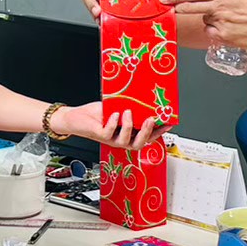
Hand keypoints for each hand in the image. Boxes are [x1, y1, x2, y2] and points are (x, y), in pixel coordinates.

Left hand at [51, 102, 170, 150]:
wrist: (78, 117)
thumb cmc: (99, 114)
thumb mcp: (119, 108)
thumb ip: (131, 108)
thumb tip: (145, 101)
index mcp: (129, 133)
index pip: (148, 136)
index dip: (159, 132)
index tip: (168, 123)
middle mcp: (122, 139)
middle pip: (139, 144)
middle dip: (146, 133)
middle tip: (151, 120)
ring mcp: (111, 139)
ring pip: (125, 141)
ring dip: (128, 126)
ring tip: (128, 112)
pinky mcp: (100, 136)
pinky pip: (109, 133)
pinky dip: (113, 123)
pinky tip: (114, 114)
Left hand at [161, 0, 246, 49]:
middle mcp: (220, 10)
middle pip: (192, 9)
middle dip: (179, 8)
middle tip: (172, 8)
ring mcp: (222, 25)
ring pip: (206, 21)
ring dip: (211, 18)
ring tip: (229, 16)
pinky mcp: (227, 39)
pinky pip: (213, 34)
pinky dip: (217, 30)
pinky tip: (230, 26)